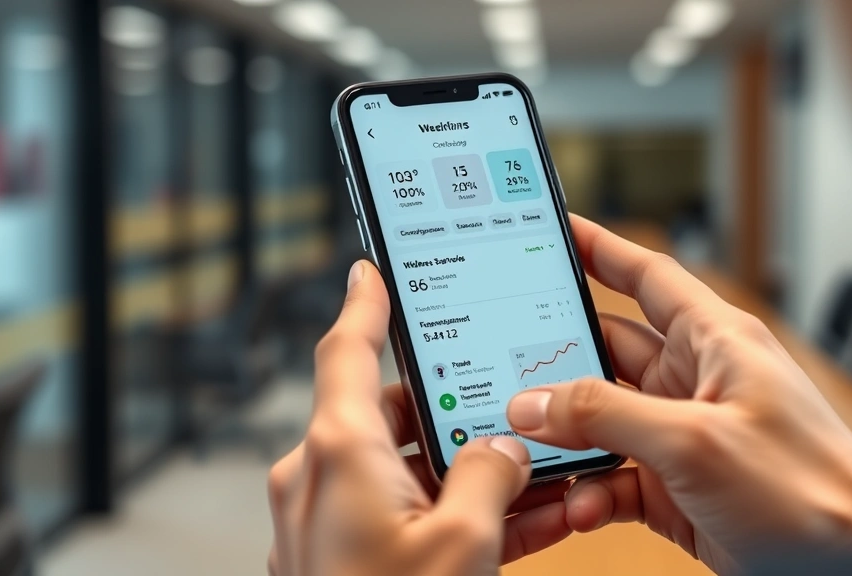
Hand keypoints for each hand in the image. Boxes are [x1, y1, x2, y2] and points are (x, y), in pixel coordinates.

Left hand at [268, 261, 571, 575]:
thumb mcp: (462, 541)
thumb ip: (490, 476)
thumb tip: (504, 450)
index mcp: (338, 453)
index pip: (347, 351)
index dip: (364, 304)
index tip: (370, 272)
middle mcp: (319, 479)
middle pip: (393, 415)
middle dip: (457, 414)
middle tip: (511, 414)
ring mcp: (325, 521)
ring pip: (405, 471)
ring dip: (466, 474)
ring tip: (531, 481)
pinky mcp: (339, 557)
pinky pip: (401, 515)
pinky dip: (449, 514)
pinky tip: (514, 524)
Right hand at [507, 216, 851, 574]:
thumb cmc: (812, 491)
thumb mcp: (697, 441)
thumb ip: (607, 415)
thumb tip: (535, 403)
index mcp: (716, 342)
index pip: (647, 277)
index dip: (601, 248)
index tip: (556, 228)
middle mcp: (696, 381)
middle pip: (607, 353)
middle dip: (556, 364)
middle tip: (503, 365)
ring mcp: (682, 435)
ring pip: (600, 422)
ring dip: (566, 440)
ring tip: (532, 450)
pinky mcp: (673, 486)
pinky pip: (612, 477)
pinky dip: (588, 490)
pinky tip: (576, 504)